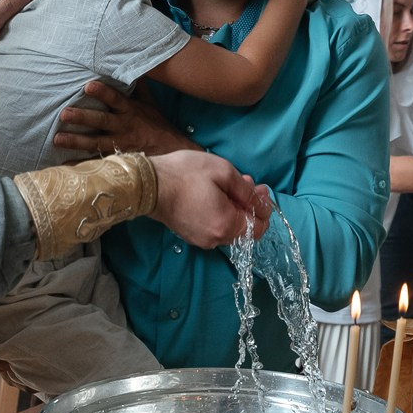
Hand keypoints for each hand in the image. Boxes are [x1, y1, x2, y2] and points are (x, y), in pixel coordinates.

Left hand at [51, 80, 194, 156]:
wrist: (171, 152)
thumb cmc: (156, 125)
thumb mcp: (150, 103)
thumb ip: (138, 86)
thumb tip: (134, 65)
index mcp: (130, 111)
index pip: (116, 99)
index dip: (103, 92)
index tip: (88, 85)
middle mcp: (124, 127)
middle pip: (101, 121)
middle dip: (83, 117)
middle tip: (64, 113)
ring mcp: (119, 144)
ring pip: (95, 143)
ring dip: (76, 141)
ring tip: (57, 139)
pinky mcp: (117, 159)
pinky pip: (97, 162)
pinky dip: (81, 165)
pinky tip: (65, 166)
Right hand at [151, 150, 266, 247]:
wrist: (148, 184)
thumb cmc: (186, 174)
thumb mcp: (225, 173)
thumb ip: (248, 192)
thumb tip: (263, 205)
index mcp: (226, 226)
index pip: (259, 228)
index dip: (264, 208)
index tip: (259, 188)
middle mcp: (215, 239)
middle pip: (244, 228)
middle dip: (249, 205)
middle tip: (246, 182)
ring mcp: (200, 239)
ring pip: (229, 227)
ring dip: (234, 207)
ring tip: (228, 185)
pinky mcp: (190, 234)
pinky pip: (214, 226)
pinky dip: (220, 212)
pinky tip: (214, 194)